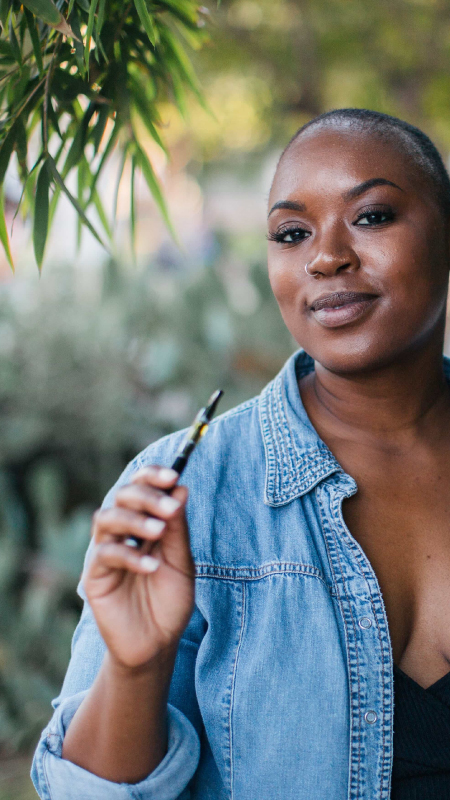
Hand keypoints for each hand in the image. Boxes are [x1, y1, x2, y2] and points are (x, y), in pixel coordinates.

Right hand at [83, 466, 194, 669]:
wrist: (157, 644)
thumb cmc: (169, 601)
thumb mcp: (182, 563)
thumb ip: (179, 528)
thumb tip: (181, 488)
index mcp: (143, 523)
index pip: (140, 487)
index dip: (152, 476)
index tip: (173, 476)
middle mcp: (121, 532)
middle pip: (121, 496)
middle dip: (146, 495)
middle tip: (169, 508)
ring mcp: (104, 552)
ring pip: (106, 518)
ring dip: (134, 520)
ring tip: (159, 531)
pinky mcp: (94, 576)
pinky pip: (104, 554)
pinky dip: (129, 555)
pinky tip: (151, 566)